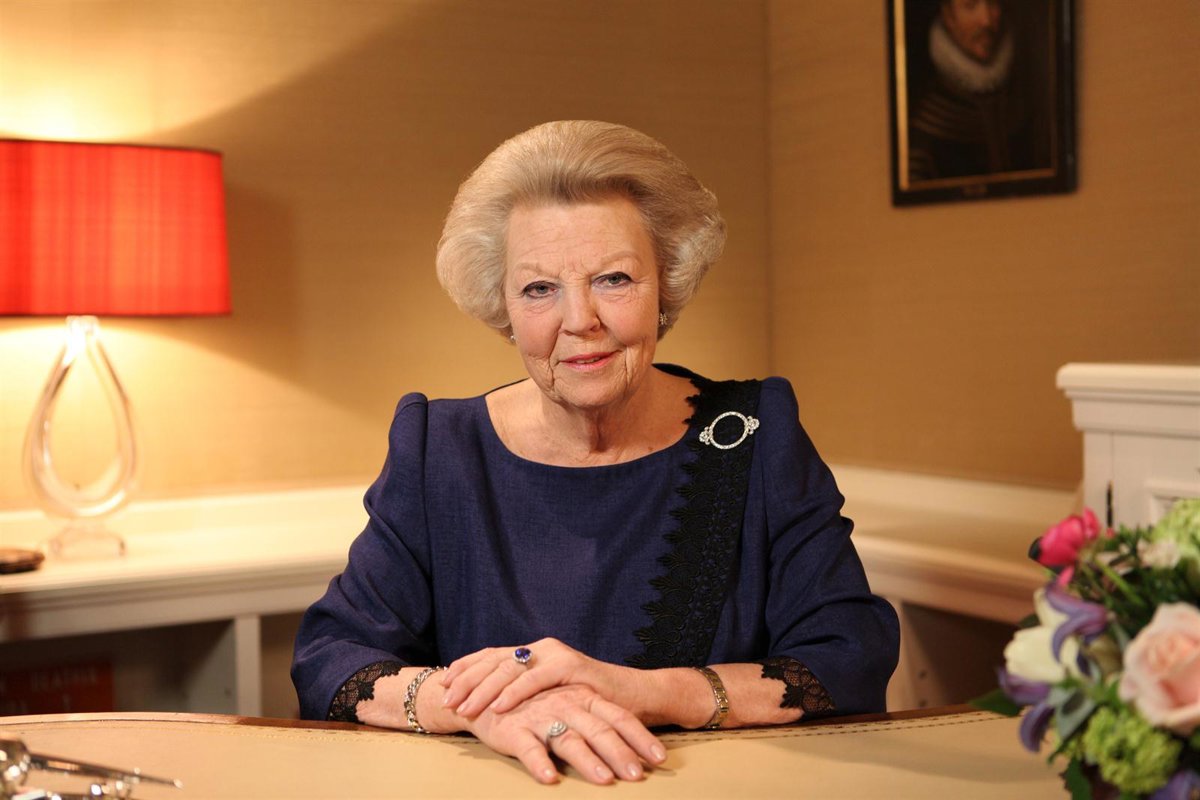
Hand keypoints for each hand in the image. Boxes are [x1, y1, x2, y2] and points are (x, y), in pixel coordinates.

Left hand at [441, 637, 625, 717]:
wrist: (632, 698)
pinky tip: (498, 706)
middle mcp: (541, 648)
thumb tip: (488, 703)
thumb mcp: (549, 696)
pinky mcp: (571, 666)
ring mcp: (556, 655)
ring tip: (465, 708)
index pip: (490, 655)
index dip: (464, 668)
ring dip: (483, 689)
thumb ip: (524, 693)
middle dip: (466, 681)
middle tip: (447, 700)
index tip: (443, 685)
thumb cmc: (588, 702)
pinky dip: (514, 693)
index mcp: (533, 653)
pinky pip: (535, 679)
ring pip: (509, 668)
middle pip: (494, 660)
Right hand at [465, 684, 665, 784]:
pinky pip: (528, 748)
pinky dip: (539, 763)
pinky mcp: (515, 730)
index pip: (619, 716)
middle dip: (621, 753)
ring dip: (588, 761)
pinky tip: (550, 779)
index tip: (660, 757)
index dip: (640, 736)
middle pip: (599, 729)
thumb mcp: (572, 705)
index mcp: (584, 698)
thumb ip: (597, 722)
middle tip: (638, 775)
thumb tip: (632, 750)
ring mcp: (541, 716)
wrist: (488, 693)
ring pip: (569, 740)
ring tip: (604, 780)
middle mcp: (567, 705)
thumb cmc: (538, 704)